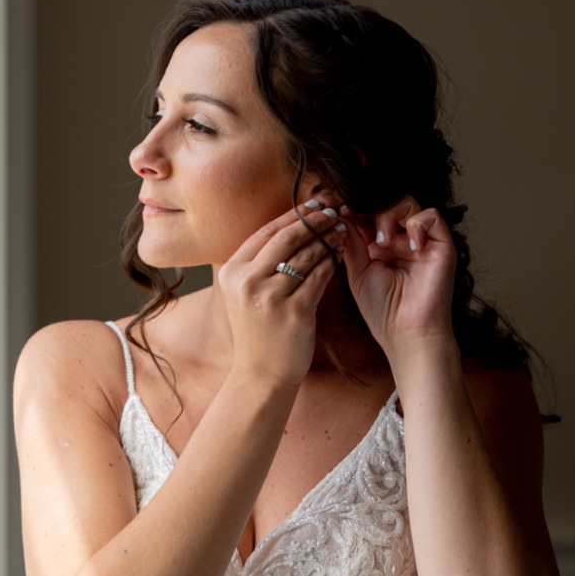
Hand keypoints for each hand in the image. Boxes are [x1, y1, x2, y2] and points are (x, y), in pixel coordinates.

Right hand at [217, 200, 346, 388]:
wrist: (261, 373)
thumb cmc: (258, 331)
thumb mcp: (245, 294)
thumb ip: (259, 263)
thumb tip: (289, 225)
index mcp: (232, 272)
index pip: (265, 232)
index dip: (293, 214)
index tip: (313, 203)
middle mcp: (247, 281)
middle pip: (287, 237)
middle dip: (315, 220)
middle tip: (334, 210)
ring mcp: (270, 297)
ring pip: (307, 254)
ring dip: (328, 238)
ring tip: (342, 229)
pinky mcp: (294, 311)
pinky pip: (320, 276)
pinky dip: (333, 262)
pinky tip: (342, 254)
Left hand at [339, 196, 458, 364]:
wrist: (406, 332)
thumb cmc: (383, 310)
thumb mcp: (357, 271)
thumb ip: (351, 241)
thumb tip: (341, 214)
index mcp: (379, 245)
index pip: (366, 214)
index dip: (350, 208)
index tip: (333, 207)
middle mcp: (400, 239)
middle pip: (385, 203)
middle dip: (366, 209)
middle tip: (353, 221)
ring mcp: (421, 240)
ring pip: (406, 203)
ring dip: (389, 217)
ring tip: (382, 246)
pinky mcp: (442, 244)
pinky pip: (431, 215)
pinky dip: (416, 225)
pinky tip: (409, 248)